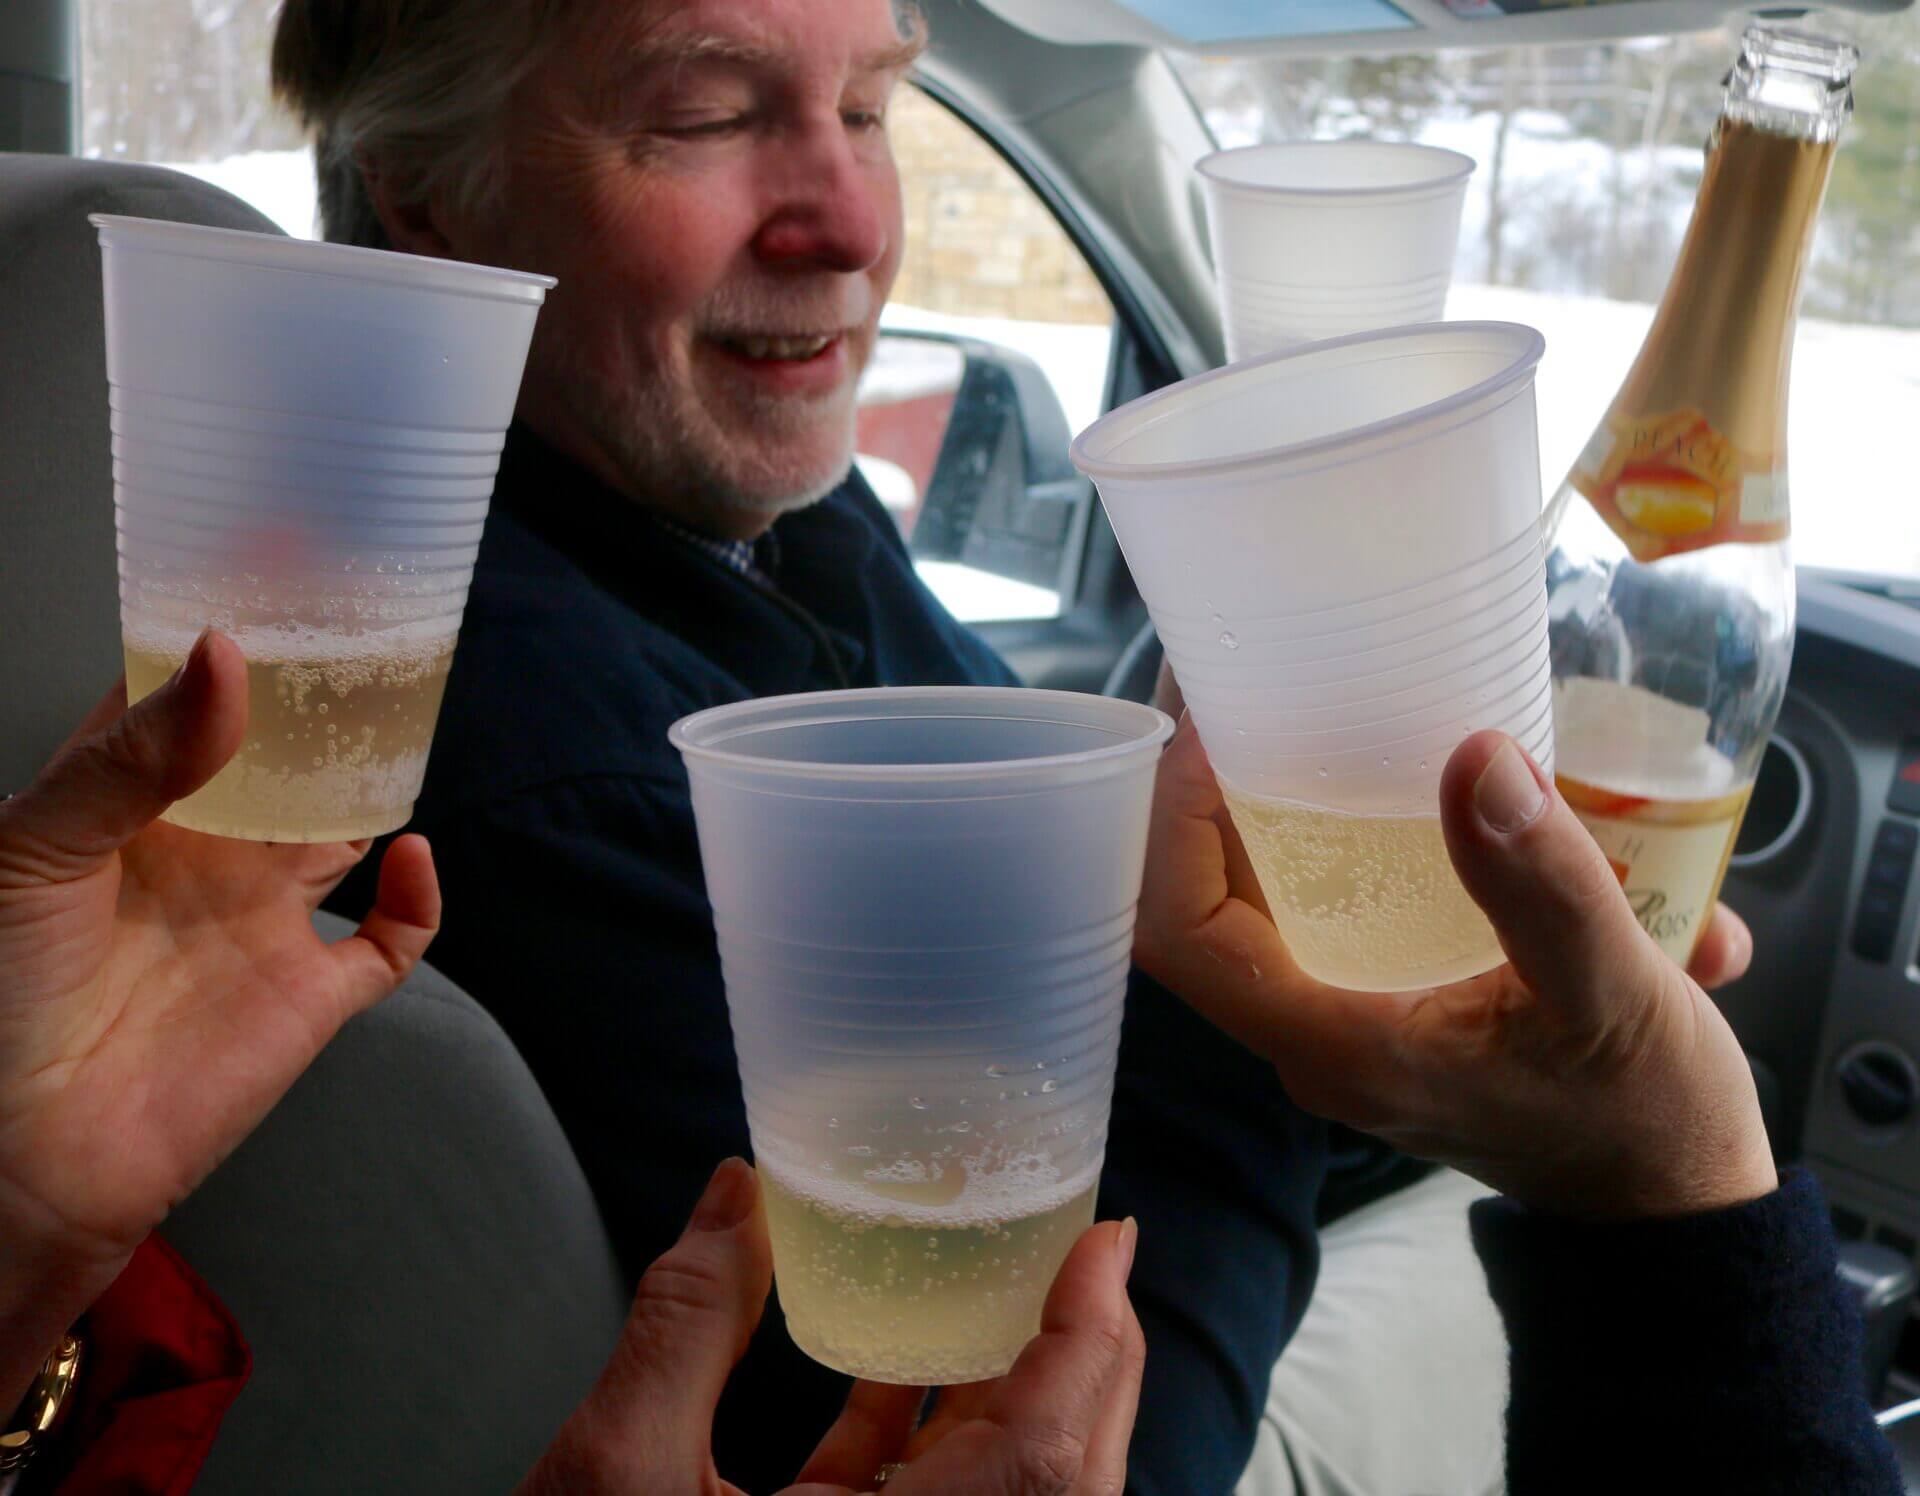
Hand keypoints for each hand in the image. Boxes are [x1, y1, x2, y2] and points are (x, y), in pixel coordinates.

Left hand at [0, 631, 439, 1399]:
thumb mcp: (36, 851)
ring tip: (409, 709)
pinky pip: (389, 940)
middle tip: (373, 618)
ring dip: (376, 777)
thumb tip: (228, 653)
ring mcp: (262, 921)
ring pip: (343, 826)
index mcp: (129, 804)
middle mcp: (205, 850)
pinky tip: (408, 857)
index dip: (233, 630)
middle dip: (326, 690)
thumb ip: (134, 758)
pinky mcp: (309, 994)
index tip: (283, 554)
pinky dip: (415, 898)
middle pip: (285, 752)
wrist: (20, 1157)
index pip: (190, 696)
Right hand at [519, 1159, 1143, 1495]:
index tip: (1106, 1236)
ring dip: (1016, 1393)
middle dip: (1082, 1355)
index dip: (1092, 1335)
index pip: (1045, 1452)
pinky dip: (931, 1439)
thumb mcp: (618, 1474)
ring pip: (1005, 1491)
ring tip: (1008, 1290)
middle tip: (1079, 1251)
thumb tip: (736, 1194)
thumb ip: (688, 1325)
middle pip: (1057, 1472)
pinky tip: (892, 1368)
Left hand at [1134, 715, 1774, 1222]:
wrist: (1676, 1200)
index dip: (1170, 818)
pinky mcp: (1390, 997)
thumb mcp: (1617, 996)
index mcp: (1339, 1042)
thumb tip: (1475, 757)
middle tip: (1254, 673)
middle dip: (1219, 781)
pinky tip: (1402, 764)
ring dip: (1282, 796)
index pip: (1182, 928)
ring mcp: (1350, 1015)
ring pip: (1273, 888)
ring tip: (1304, 690)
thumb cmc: (1649, 1117)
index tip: (1214, 717)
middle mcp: (1320, 1032)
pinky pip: (1337, 900)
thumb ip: (1545, 886)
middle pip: (1213, 891)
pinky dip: (1353, 831)